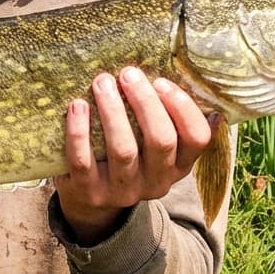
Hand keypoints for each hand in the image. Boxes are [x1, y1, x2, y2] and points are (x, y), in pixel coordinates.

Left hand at [56, 67, 215, 244]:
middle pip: (161, 140)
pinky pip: (83, 161)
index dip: (183, 107)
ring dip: (113, 111)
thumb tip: (182, 74)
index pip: (197, 138)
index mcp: (180, 164)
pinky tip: (77, 105)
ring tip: (102, 82)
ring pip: (123, 150)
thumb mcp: (154, 144)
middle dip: (145, 102)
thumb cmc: (129, 153)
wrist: (93, 199)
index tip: (161, 81)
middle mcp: (157, 181)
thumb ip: (168, 117)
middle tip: (128, 73)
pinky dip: (79, 131)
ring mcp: (124, 191)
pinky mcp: (91, 192)